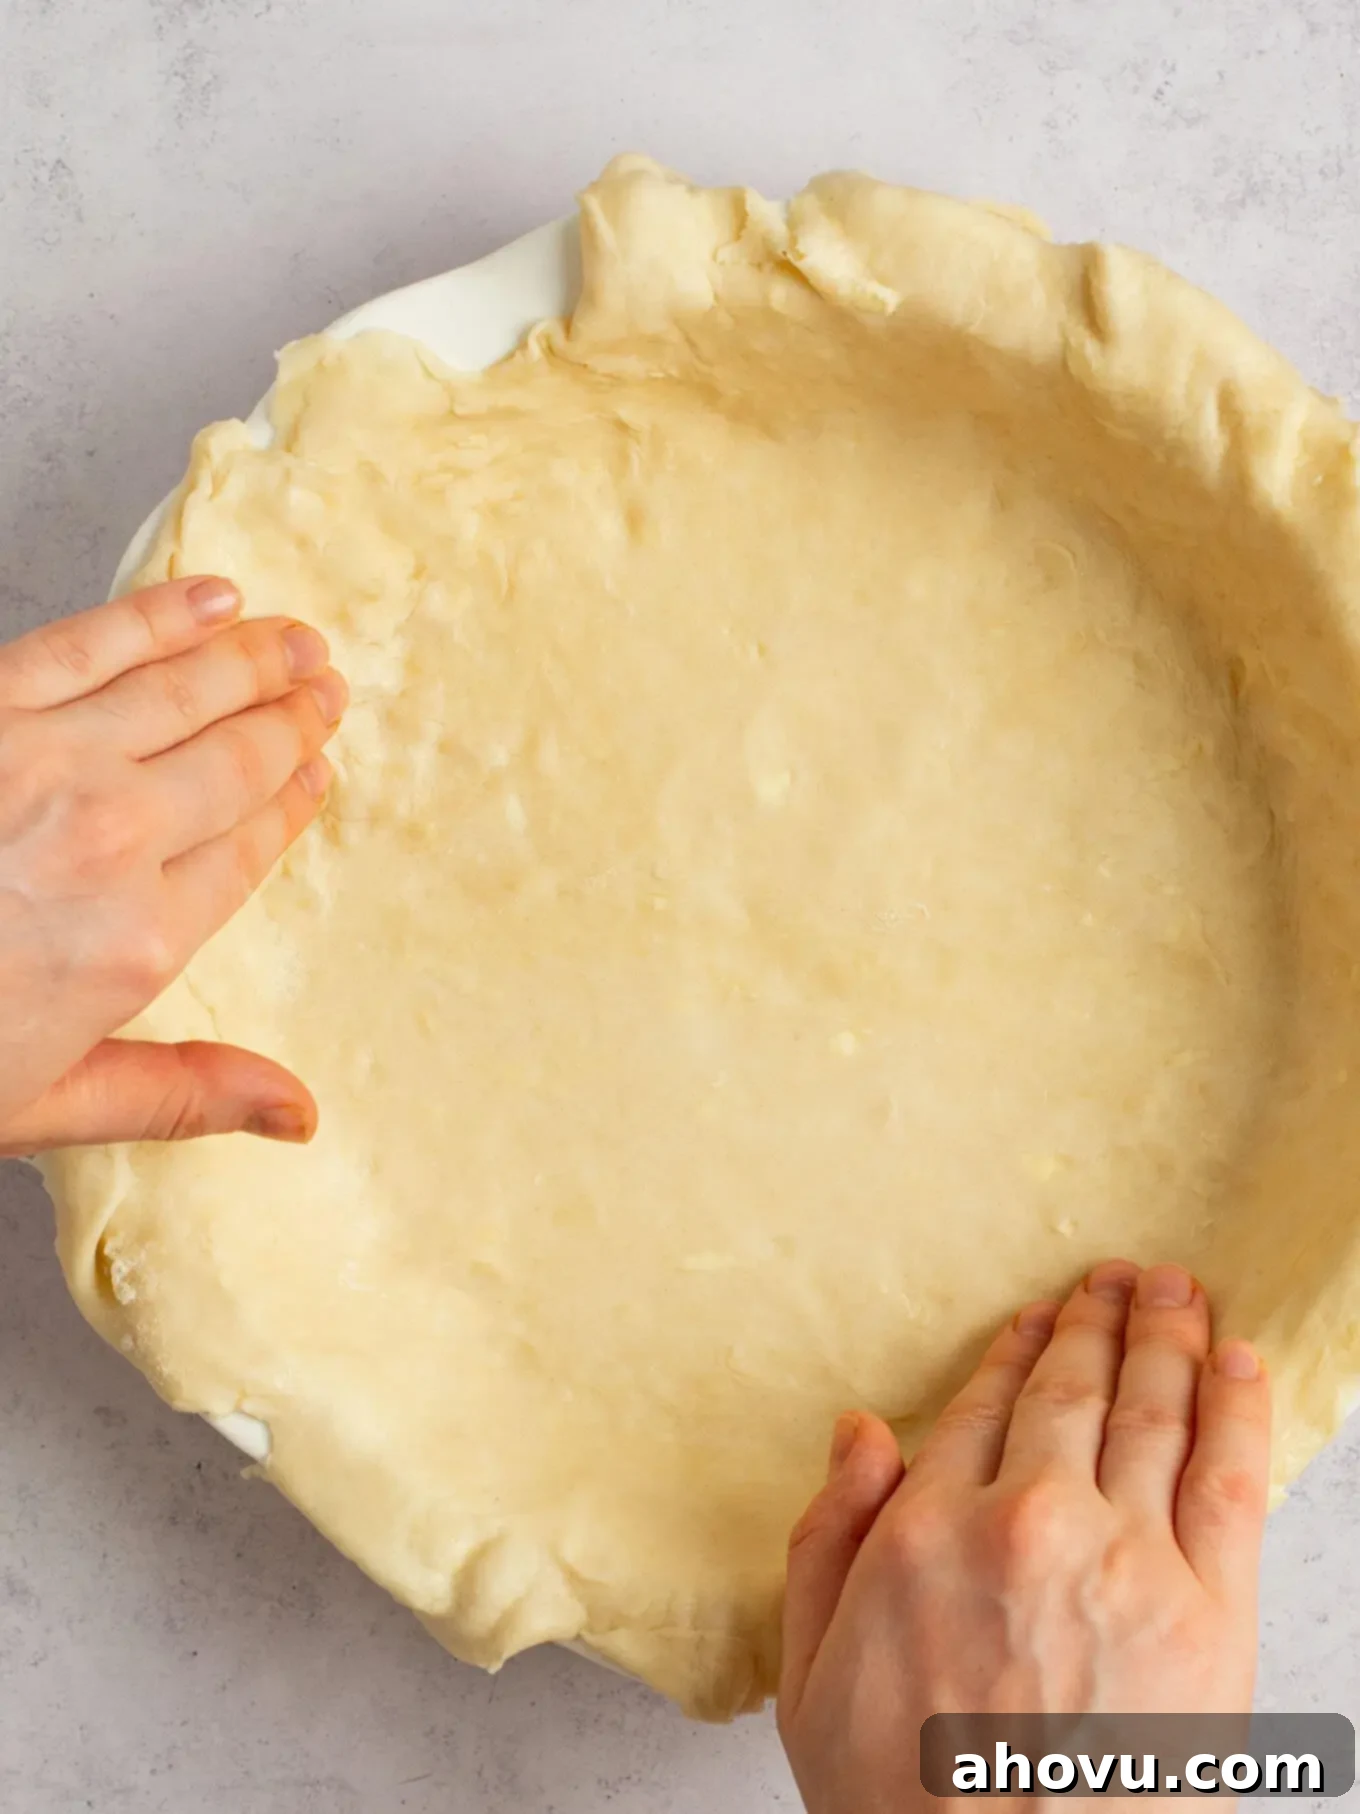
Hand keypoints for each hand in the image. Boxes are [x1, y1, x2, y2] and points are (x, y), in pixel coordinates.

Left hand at [0, 576, 346, 1154]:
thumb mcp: (48, 1102)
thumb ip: (182, 1095)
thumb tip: (303, 1114)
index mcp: (140, 942)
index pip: (249, 850)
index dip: (292, 801)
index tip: (320, 769)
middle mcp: (116, 842)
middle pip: (235, 765)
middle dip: (292, 721)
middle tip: (328, 686)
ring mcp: (51, 765)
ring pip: (185, 694)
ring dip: (254, 661)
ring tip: (297, 640)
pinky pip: (96, 642)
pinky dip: (161, 615)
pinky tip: (211, 598)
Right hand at [778, 1261, 1270, 1813]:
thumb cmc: (905, 1807)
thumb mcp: (811, 1678)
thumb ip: (826, 1539)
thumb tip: (856, 1431)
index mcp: (930, 1530)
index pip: (984, 1410)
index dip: (1016, 1353)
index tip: (1037, 1316)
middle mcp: (1029, 1521)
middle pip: (1072, 1393)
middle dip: (1097, 1322)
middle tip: (1119, 1278)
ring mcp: (1127, 1559)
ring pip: (1151, 1413)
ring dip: (1165, 1337)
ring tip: (1176, 1291)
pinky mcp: (1209, 1612)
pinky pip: (1229, 1478)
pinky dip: (1236, 1408)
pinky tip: (1236, 1362)